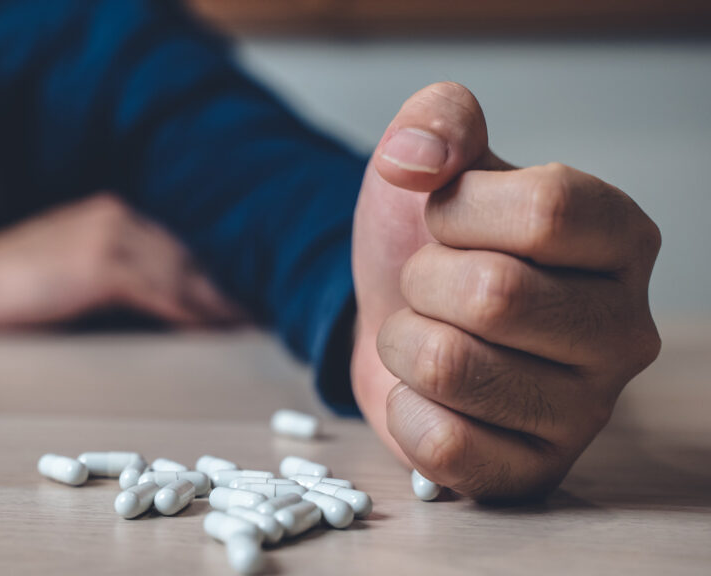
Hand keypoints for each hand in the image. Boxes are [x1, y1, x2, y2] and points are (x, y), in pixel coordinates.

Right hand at [0, 192, 241, 326]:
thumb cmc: (10, 284)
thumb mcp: (69, 271)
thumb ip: (109, 276)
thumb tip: (150, 302)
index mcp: (110, 215)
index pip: (172, 248)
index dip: (206, 276)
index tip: (235, 299)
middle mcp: (117, 218)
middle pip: (185, 258)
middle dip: (220, 289)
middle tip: (253, 315)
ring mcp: (110, 237)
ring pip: (180, 274)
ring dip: (215, 303)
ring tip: (244, 326)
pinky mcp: (102, 264)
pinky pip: (160, 292)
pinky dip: (190, 312)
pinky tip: (211, 329)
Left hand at [351, 82, 660, 499]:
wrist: (394, 316)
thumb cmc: (431, 241)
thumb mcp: (435, 158)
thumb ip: (436, 120)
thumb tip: (416, 155)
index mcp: (621, 238)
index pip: (547, 210)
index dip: (461, 208)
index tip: (443, 215)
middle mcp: (624, 328)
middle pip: (496, 294)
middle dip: (423, 279)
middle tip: (429, 285)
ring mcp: (586, 410)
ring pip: (453, 367)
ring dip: (404, 340)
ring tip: (424, 333)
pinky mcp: (536, 471)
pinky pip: (442, 442)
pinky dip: (403, 407)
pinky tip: (423, 392)